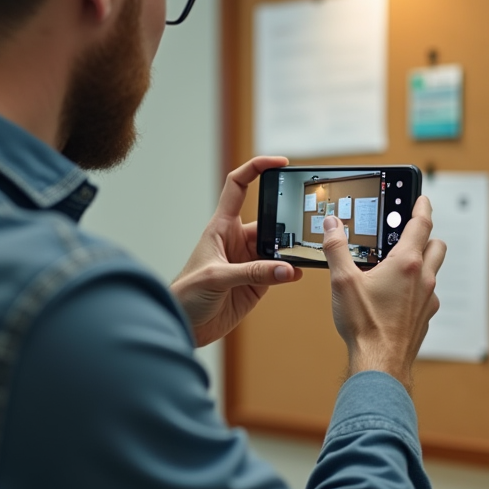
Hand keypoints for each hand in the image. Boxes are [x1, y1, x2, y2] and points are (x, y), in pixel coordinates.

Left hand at [170, 156, 302, 346]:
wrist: (184, 326)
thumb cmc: (186, 294)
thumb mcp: (216, 277)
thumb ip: (253, 273)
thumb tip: (287, 269)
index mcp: (221, 227)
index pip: (238, 187)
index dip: (256, 168)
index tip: (280, 162)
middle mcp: (237, 240)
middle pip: (269, 220)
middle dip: (286, 220)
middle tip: (303, 222)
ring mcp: (249, 261)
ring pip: (278, 247)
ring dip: (291, 250)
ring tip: (304, 252)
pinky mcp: (257, 283)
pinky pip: (280, 271)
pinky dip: (292, 271)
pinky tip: (299, 272)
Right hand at [323, 196, 445, 390]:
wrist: (380, 364)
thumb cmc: (365, 326)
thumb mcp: (343, 281)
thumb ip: (336, 248)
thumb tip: (332, 224)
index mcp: (405, 264)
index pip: (421, 224)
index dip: (422, 206)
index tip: (422, 197)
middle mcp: (422, 279)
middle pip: (436, 245)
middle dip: (426, 233)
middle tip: (412, 228)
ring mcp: (427, 299)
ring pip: (433, 270)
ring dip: (422, 260)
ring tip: (400, 262)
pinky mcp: (425, 317)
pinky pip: (426, 293)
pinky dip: (416, 286)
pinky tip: (397, 294)